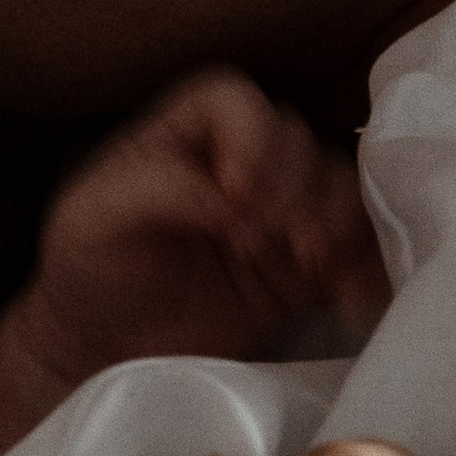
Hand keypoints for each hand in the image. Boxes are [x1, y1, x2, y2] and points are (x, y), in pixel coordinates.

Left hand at [16, 67, 389, 394]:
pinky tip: (348, 300)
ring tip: (310, 266)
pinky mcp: (308, 269)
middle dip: (293, 190)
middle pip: (297, 142)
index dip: (248, 138)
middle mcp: (237, 164)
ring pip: (342, 188)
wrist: (107, 354)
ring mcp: (280, 214)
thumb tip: (233, 195)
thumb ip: (157, 187)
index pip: (231, 100)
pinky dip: (367, 269)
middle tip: (262, 245)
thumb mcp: (92, 220)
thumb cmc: (89, 274)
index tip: (236, 196)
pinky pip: (362, 252)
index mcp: (179, 136)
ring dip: (340, 222)